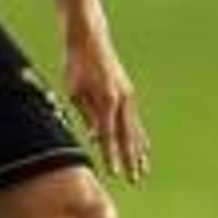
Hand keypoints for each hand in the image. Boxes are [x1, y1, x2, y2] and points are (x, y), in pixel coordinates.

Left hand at [64, 13, 150, 184]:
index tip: (113, 173)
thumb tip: (94, 137)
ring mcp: (128, 96)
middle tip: (133, 180)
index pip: (107, 134)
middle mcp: (121, 100)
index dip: (110, 155)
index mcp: (106, 99)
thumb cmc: (76, 64)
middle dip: (129, 160)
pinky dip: (139, 137)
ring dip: (138, 153)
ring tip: (142, 171)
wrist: (90, 38)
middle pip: (126, 136)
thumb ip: (85, 114)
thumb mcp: (74, 90)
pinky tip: (144, 150)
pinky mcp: (128, 94)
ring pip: (135, 130)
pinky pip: (135, 122)